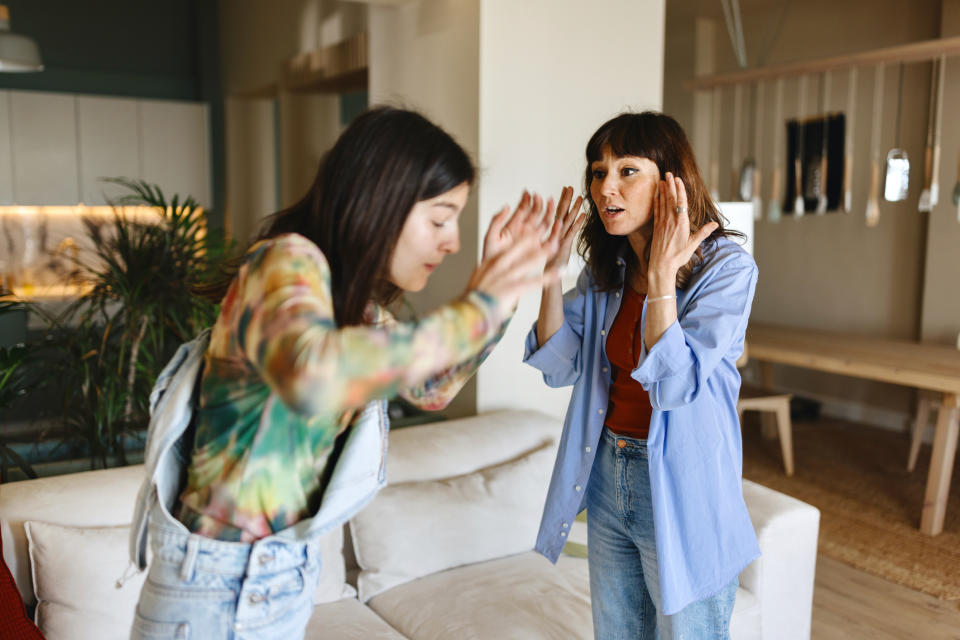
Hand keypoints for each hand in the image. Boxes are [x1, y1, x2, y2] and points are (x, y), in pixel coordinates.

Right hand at [469, 195, 559, 317]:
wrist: (469, 312)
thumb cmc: (474, 298)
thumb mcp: (478, 277)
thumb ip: (488, 269)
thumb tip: (496, 265)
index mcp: (490, 261)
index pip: (508, 245)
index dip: (523, 237)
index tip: (534, 230)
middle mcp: (498, 265)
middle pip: (519, 246)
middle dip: (535, 236)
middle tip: (547, 227)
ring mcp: (506, 276)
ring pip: (529, 261)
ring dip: (544, 252)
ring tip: (557, 245)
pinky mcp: (513, 288)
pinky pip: (534, 281)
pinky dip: (548, 277)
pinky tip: (559, 272)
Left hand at [482, 191, 550, 260]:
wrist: (495, 274)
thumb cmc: (491, 257)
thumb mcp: (490, 236)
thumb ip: (497, 220)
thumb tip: (506, 206)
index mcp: (513, 226)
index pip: (522, 210)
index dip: (526, 200)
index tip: (529, 193)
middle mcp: (524, 231)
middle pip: (535, 214)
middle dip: (539, 204)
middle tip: (541, 197)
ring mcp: (532, 239)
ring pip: (544, 223)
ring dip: (548, 212)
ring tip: (551, 203)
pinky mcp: (539, 249)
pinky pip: (550, 239)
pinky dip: (555, 231)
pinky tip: (557, 223)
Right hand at [543, 186, 585, 274]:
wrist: (548, 276)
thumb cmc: (551, 262)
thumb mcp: (551, 246)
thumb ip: (555, 235)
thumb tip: (559, 226)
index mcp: (551, 231)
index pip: (556, 212)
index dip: (561, 200)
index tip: (564, 189)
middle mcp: (554, 232)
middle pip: (560, 212)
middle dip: (566, 199)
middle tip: (569, 187)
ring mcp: (559, 238)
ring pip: (567, 220)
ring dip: (574, 208)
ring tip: (580, 197)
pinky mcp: (564, 245)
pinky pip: (572, 232)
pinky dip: (578, 223)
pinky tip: (584, 215)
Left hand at [648, 173, 717, 283]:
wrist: (662, 266)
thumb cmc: (678, 257)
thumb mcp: (693, 245)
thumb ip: (703, 232)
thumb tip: (715, 224)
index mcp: (682, 223)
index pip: (681, 202)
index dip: (679, 189)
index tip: (678, 179)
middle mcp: (671, 221)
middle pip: (671, 199)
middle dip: (670, 185)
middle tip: (668, 173)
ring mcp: (662, 224)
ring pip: (662, 203)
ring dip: (663, 191)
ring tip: (662, 180)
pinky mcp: (656, 228)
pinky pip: (656, 211)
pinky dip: (656, 202)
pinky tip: (656, 195)